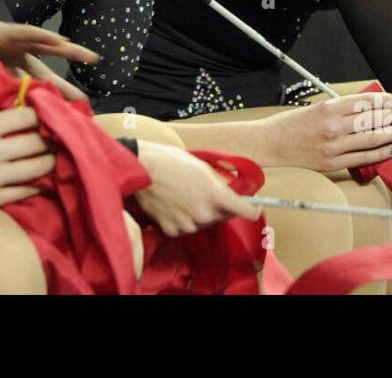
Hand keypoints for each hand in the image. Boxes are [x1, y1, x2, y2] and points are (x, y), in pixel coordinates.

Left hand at [0, 1, 96, 95]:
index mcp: (5, 33)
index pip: (28, 33)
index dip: (45, 38)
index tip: (63, 41)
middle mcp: (16, 46)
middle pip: (46, 53)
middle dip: (70, 56)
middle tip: (93, 59)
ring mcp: (14, 59)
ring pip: (41, 74)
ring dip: (58, 86)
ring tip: (78, 100)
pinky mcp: (8, 70)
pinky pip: (24, 85)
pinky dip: (34, 97)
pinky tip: (47, 111)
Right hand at [0, 108, 54, 210]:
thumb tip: (34, 114)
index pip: (27, 116)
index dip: (43, 115)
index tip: (49, 116)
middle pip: (38, 142)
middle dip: (52, 138)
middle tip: (57, 137)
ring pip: (40, 167)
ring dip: (50, 160)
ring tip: (51, 155)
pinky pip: (29, 189)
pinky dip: (38, 182)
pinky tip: (39, 176)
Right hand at [132, 141, 260, 236]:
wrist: (141, 169)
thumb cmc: (171, 161)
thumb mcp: (203, 167)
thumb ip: (221, 184)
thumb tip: (233, 194)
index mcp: (216, 195)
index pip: (248, 212)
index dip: (251, 208)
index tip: (251, 206)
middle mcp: (205, 213)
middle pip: (225, 217)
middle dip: (220, 207)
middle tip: (205, 192)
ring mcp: (188, 224)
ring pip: (205, 223)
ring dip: (201, 214)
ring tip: (185, 196)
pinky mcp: (173, 230)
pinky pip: (187, 228)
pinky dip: (183, 220)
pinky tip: (174, 205)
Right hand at [255, 92, 391, 170]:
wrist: (269, 145)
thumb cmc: (289, 124)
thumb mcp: (315, 108)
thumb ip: (339, 109)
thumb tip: (367, 108)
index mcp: (327, 109)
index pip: (364, 102)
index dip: (384, 101)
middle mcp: (332, 127)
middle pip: (371, 120)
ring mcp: (333, 147)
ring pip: (371, 138)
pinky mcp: (332, 163)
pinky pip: (363, 158)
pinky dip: (381, 153)